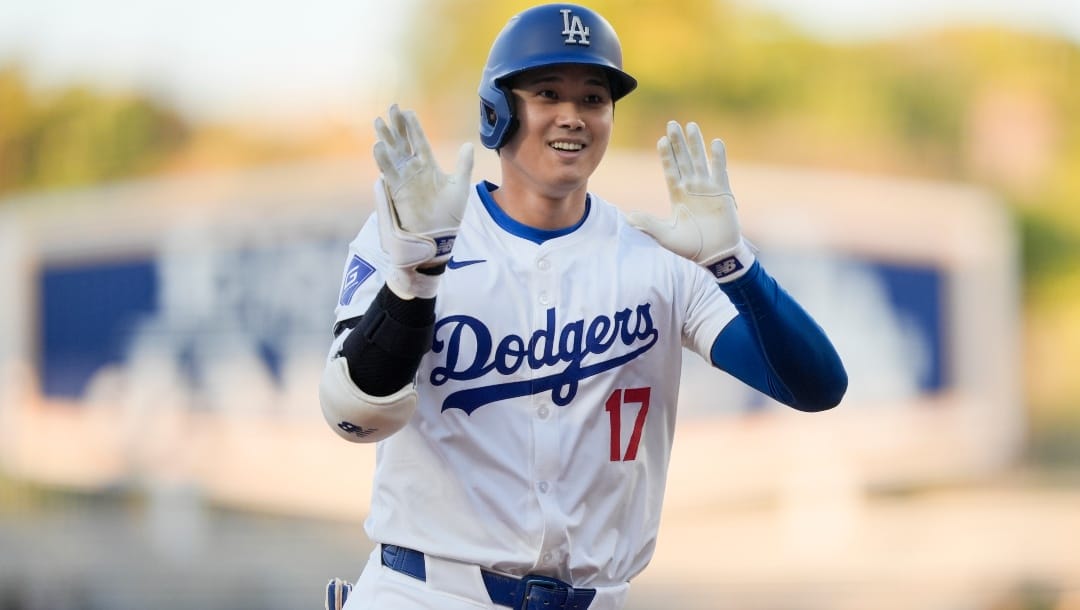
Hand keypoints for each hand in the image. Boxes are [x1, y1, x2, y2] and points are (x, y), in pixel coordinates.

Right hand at [372, 104, 473, 297]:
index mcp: (428, 166)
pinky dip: (383, 160)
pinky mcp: (397, 191)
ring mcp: (404, 179)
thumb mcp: (459, 185)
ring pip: (393, 154)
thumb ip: (463, 164)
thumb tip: (469, 144)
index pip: (419, 141)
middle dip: (396, 127)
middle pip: (402, 143)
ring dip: (386, 139)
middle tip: (391, 109)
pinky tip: (379, 146)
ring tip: (379, 122)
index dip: (413, 127)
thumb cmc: (450, 214)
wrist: (439, 236)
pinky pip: (389, 172)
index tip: (407, 111)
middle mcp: (414, 170)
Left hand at [628, 121, 753, 281]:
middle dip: (678, 142)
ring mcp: (707, 189)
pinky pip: (720, 171)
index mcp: (677, 196)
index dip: (666, 155)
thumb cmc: (691, 247)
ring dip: (695, 144)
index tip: (661, 140)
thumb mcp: (665, 236)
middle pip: (683, 160)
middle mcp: (692, 188)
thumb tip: (628, 218)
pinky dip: (718, 157)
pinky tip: (715, 142)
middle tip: (672, 123)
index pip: (670, 170)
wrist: (716, 255)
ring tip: (691, 126)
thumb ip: (649, 225)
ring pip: (700, 161)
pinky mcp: (723, 192)